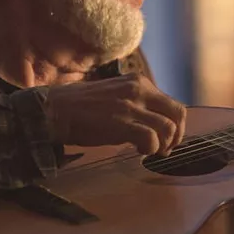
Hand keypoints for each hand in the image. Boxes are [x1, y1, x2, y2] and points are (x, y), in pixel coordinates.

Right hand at [45, 73, 186, 155]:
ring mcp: (131, 106)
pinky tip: (139, 152)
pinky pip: (151, 139)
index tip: (167, 139)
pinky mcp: (123, 123)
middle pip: (178, 114)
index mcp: (138, 82)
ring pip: (168, 128)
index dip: (175, 125)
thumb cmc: (81, 107)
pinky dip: (150, 149)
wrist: (54, 110)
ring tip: (150, 152)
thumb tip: (155, 123)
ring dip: (163, 145)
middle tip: (166, 149)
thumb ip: (137, 103)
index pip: (172, 103)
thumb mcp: (115, 95)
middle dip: (176, 136)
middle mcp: (139, 90)